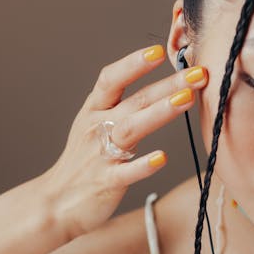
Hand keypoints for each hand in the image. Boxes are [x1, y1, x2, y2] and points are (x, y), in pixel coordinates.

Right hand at [40, 45, 207, 240]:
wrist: (55, 203)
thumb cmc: (83, 163)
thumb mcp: (95, 126)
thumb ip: (124, 107)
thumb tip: (163, 86)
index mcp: (94, 111)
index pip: (112, 79)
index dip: (133, 63)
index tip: (159, 50)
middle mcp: (97, 128)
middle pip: (135, 101)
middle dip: (167, 84)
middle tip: (198, 73)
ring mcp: (101, 155)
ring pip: (131, 129)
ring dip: (160, 112)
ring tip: (186, 99)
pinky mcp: (106, 182)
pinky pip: (126, 172)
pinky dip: (143, 165)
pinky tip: (162, 157)